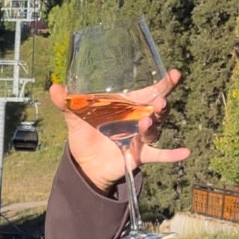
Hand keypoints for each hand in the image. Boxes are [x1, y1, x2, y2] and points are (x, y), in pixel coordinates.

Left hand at [50, 69, 188, 192]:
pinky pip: (158, 155)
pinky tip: (185, 152)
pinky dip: (171, 155)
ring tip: (148, 123)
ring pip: (154, 130)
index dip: (163, 83)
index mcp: (128, 106)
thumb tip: (54, 88)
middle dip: (161, 104)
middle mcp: (138, 119)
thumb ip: (67, 104)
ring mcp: (140, 137)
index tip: (174, 74)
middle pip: (157, 109)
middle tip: (160, 101)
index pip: (149, 91)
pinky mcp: (139, 155)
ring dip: (154, 126)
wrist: (86, 164)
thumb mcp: (75, 119)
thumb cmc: (85, 135)